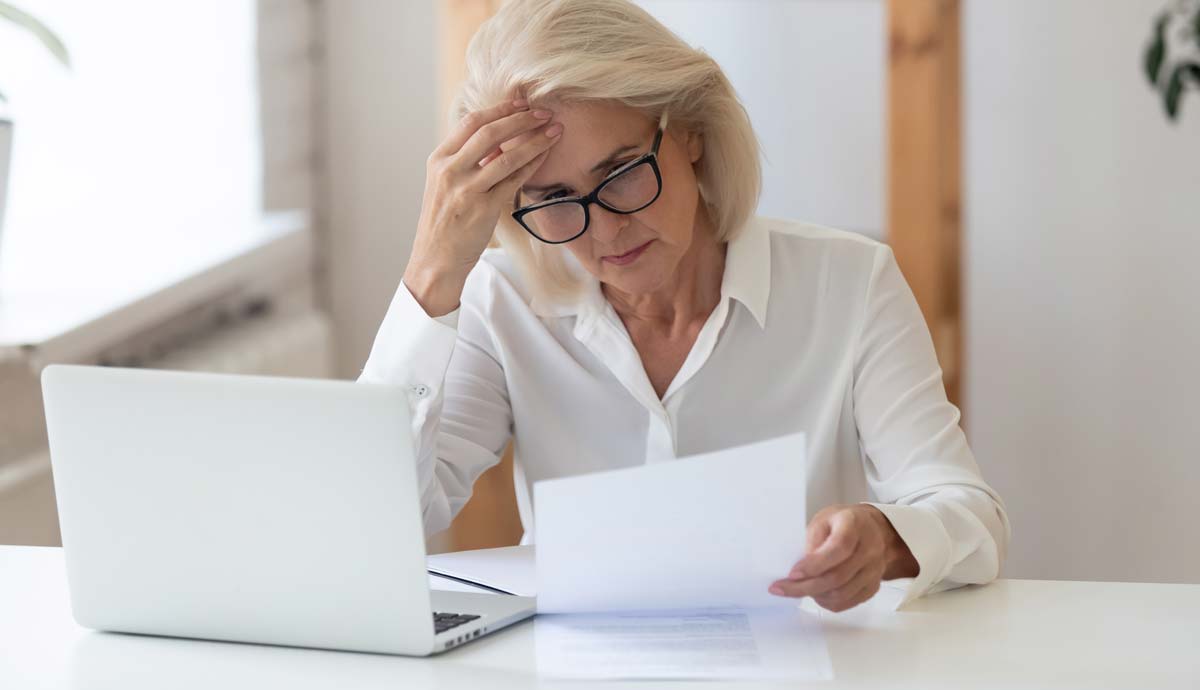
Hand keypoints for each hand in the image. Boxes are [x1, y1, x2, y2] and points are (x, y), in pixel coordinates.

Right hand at [404, 97, 563, 315]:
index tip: (521, 102)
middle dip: (522, 119)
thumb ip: (467, 160)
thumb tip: (500, 140)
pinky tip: (545, 155)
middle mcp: (450, 170)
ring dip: (535, 140)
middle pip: (490, 132)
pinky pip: (514, 180)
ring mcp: (466, 189)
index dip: (499, 109)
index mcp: (438, 159)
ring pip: (507, 155)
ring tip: (554, 131)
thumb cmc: (445, 221)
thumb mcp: (446, 184)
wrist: (435, 259)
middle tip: (544, 112)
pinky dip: (532, 164)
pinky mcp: (483, 208)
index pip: (471, 122)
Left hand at [767, 504, 918, 611]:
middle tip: (782, 588)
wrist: (871, 530)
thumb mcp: (822, 520)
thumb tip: (800, 569)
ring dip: (815, 595)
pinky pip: (848, 602)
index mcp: (854, 525)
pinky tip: (816, 593)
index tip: (792, 574)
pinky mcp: (873, 586)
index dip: (814, 565)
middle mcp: (870, 549)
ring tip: (798, 588)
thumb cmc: (842, 523)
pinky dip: (827, 602)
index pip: (838, 549)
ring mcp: (874, 570)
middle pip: (838, 577)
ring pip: (842, 594)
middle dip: (805, 587)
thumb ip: (812, 541)